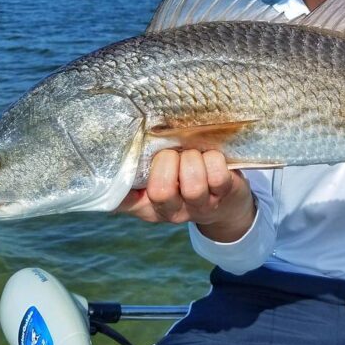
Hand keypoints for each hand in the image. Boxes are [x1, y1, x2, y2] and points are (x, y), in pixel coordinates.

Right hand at [115, 149, 255, 241]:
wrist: (226, 201)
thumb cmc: (184, 175)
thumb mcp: (159, 171)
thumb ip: (143, 160)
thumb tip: (132, 134)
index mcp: (145, 203)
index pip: (121, 201)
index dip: (118, 185)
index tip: (124, 163)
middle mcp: (169, 210)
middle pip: (160, 191)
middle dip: (168, 161)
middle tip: (174, 153)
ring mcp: (198, 206)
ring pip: (193, 185)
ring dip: (193, 159)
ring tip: (194, 154)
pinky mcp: (223, 195)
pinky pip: (217, 175)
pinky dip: (214, 159)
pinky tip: (212, 157)